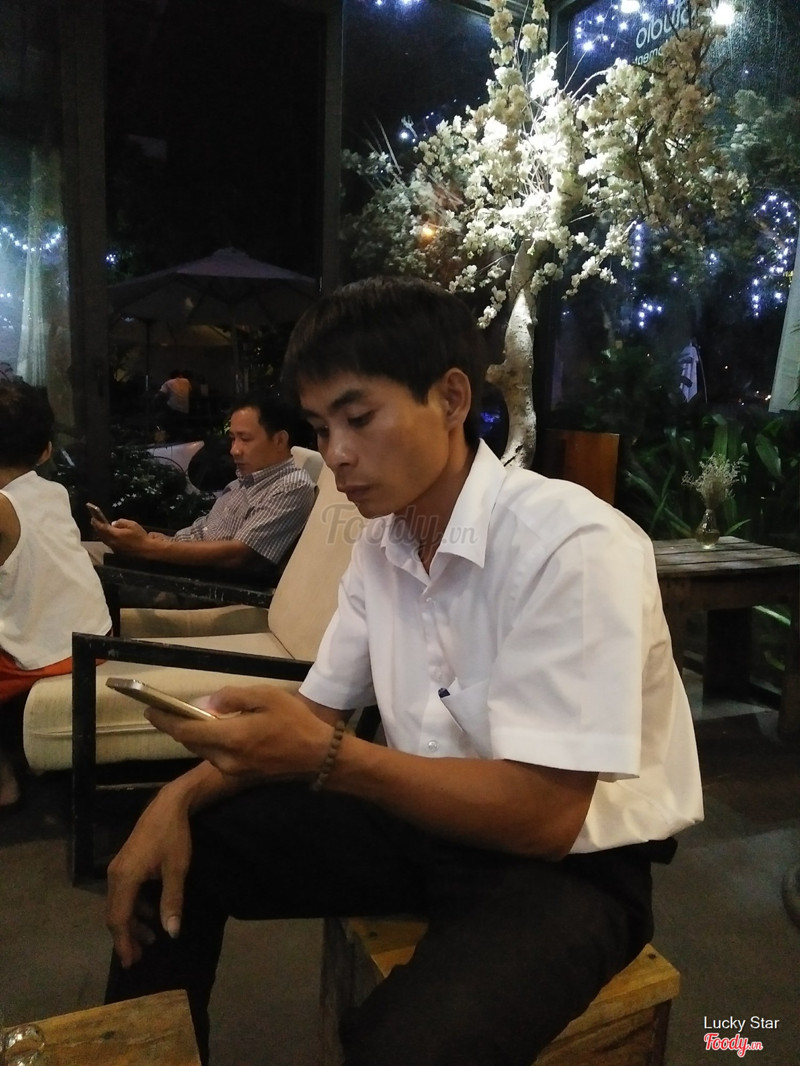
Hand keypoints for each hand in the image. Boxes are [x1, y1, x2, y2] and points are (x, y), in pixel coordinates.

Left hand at [92, 517, 149, 551]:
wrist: (147, 550)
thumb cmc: (140, 536)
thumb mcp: (132, 525)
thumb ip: (121, 522)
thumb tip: (113, 523)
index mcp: (115, 535)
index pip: (102, 528)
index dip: (96, 522)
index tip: (93, 517)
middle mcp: (112, 542)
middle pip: (101, 534)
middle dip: (97, 527)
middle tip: (94, 521)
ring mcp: (114, 548)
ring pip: (104, 539)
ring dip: (100, 533)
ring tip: (99, 527)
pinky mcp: (117, 551)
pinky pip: (108, 543)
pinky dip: (105, 537)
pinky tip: (107, 534)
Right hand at [105, 781, 193, 967]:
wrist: (168, 805)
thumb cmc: (174, 836)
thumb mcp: (177, 869)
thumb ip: (172, 901)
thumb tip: (172, 933)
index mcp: (125, 878)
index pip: (119, 919)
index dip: (124, 943)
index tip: (129, 963)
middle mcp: (115, 875)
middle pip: (115, 914)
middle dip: (126, 937)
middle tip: (138, 957)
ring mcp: (117, 868)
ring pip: (118, 904)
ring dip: (132, 923)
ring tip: (150, 938)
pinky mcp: (124, 864)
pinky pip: (123, 893)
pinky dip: (134, 908)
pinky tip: (150, 913)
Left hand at [145, 685, 331, 780]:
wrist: (318, 756)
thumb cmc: (295, 721)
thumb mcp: (266, 696)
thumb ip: (233, 698)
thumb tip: (205, 702)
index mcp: (231, 737)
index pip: (187, 729)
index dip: (165, 719)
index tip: (149, 710)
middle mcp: (226, 758)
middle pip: (190, 741)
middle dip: (177, 726)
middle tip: (169, 711)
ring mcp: (232, 770)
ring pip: (202, 750)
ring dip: (194, 735)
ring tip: (195, 718)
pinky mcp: (240, 775)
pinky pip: (215, 756)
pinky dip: (210, 742)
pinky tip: (218, 731)